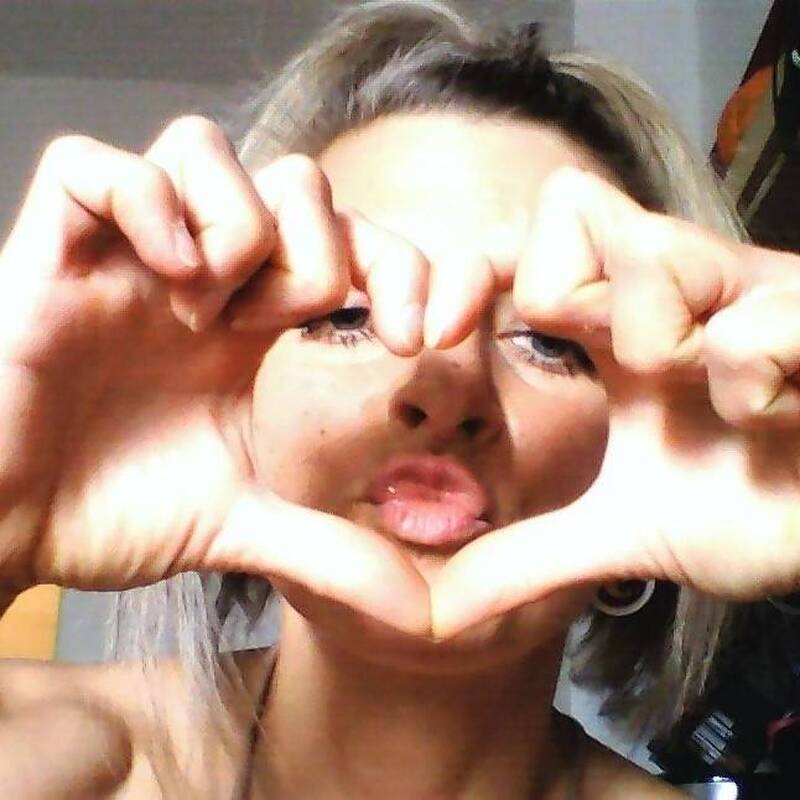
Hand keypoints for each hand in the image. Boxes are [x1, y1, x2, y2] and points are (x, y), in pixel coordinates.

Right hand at [0, 116, 430, 634]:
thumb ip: (328, 549)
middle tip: (280, 327)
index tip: (423, 339)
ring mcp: (125, 255)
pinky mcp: (49, 251)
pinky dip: (146, 205)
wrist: (5, 530)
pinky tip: (165, 277)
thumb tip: (419, 610)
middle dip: (320, 248)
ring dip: (237, 225)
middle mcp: (198, 275)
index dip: (408, 271)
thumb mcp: (239, 525)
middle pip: (297, 181)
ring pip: (206, 148)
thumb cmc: (109, 512)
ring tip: (206, 308)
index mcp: (250, 323)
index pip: (352, 244)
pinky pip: (96, 168)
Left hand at [431, 167, 799, 636]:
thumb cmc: (751, 505)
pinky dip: (747, 387)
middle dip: (571, 302)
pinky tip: (773, 416)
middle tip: (636, 376)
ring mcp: (749, 293)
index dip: (468, 268)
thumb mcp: (621, 536)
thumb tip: (439, 611)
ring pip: (649, 256)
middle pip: (568, 207)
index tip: (432, 338)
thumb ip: (529, 558)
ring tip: (721, 406)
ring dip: (660, 350)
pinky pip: (747, 329)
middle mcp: (680, 288)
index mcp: (625, 327)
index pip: (527, 242)